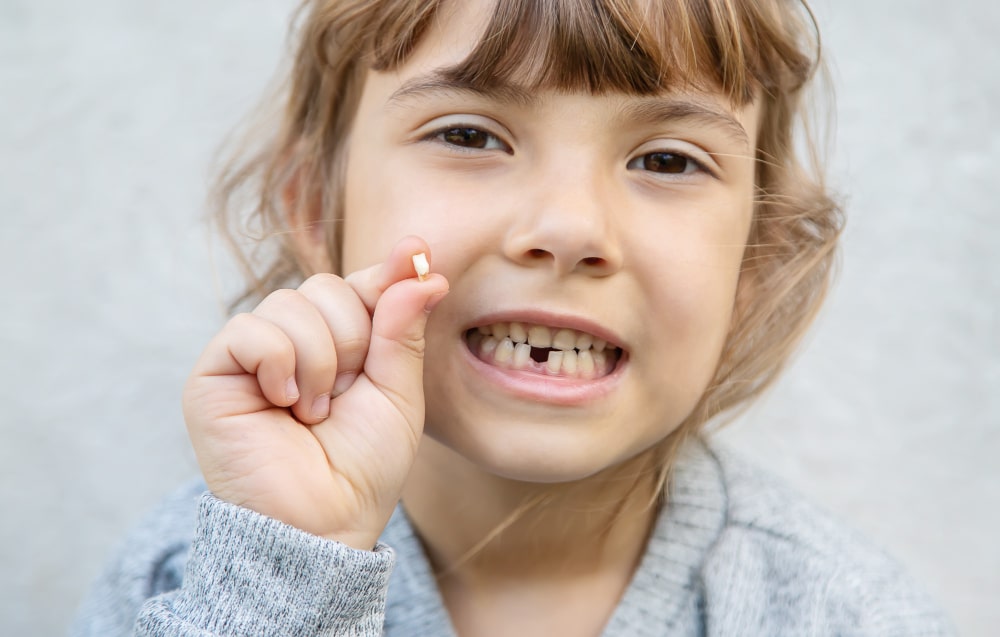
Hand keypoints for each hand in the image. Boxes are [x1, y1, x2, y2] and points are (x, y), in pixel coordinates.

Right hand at [182, 236, 448, 549]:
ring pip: (291, 303)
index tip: (417, 250)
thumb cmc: (362, 466)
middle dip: (353, 338)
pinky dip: (279, 364)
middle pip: (325, 286)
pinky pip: (252, 329)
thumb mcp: (398, 392)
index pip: (357, 286)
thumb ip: (402, 328)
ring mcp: (252, 354)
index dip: (385, 272)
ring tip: (315, 411)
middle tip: (345, 394)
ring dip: (320, 360)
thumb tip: (420, 264)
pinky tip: (283, 403)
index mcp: (337, 343)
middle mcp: (292, 341)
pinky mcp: (214, 372)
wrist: (323, 522)